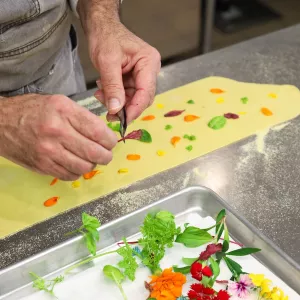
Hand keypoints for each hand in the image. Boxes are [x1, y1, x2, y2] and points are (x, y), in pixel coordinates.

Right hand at [0, 94, 116, 179]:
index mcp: (64, 111)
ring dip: (92, 165)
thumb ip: (82, 117)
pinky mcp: (42, 166)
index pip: (98, 131)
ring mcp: (48, 151)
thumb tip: (104, 135)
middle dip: (106, 156)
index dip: (110, 140)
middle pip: (94, 152)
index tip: (111, 142)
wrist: (1, 123)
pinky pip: (70, 175)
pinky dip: (77, 172)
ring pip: (84, 167)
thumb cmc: (33, 110)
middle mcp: (57, 131)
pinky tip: (75, 164)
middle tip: (106, 154)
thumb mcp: (60, 103)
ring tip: (90, 158)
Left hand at [88, 22, 160, 122]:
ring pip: (133, 99)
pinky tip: (103, 91)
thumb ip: (112, 86)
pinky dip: (114, 97)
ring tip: (100, 96)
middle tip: (109, 113)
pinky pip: (126, 95)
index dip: (135, 108)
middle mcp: (149, 70)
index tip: (123, 120)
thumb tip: (116, 109)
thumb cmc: (105, 36)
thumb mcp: (107, 62)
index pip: (146, 91)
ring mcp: (142, 75)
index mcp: (149, 62)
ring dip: (117, 102)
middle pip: (142, 98)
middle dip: (125, 107)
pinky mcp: (134, 79)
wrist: (101, 27)